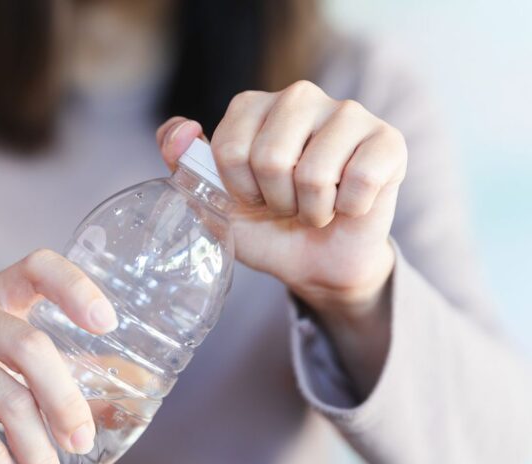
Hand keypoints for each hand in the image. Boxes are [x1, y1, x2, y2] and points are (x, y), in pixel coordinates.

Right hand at [0, 249, 118, 463]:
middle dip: (64, 402)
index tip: (107, 325)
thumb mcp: (27, 373)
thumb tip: (139, 393)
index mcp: (1, 293)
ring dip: (36, 452)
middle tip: (82, 444)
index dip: (75, 287)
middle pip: (29, 345)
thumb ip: (76, 376)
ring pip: (4, 397)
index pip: (38, 267)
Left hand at [157, 81, 406, 314]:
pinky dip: (349, 209)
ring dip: (312, 210)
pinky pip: (360, 180)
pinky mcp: (388, 139)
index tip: (252, 196)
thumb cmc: (265, 226)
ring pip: (314, 173)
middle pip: (270, 158)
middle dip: (275, 200)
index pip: (229, 149)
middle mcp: (299, 96)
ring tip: (316, 206)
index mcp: (253, 106)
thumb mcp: (213, 201)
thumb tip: (180, 132)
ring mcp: (348, 112)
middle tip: (286, 204)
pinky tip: (349, 203)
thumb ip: (184, 164)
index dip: (240, 189)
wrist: (314, 262)